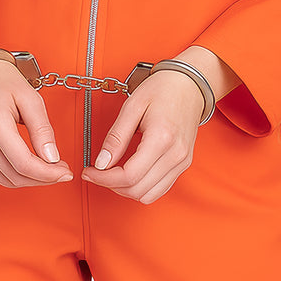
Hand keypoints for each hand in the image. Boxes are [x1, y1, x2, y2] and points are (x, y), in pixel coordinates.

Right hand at [0, 60, 73, 187]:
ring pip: (7, 180)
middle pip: (16, 175)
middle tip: (62, 171)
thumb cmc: (2, 81)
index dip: (48, 173)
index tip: (65, 171)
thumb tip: (52, 158)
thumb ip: (43, 130)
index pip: (23, 163)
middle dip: (44, 179)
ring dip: (32, 181)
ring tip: (50, 171)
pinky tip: (33, 169)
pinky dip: (18, 176)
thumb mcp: (31, 99)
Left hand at [81, 66, 205, 203]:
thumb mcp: (132, 106)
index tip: (90, 171)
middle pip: (137, 189)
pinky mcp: (183, 165)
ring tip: (112, 174)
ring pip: (148, 195)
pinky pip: (160, 189)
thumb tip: (101, 162)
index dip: (104, 178)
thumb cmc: (163, 90)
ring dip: (126, 189)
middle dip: (111, 185)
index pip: (129, 175)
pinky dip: (141, 187)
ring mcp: (182, 162)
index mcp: (161, 138)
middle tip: (97, 172)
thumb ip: (116, 137)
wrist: (190, 85)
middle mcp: (175, 155)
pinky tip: (129, 174)